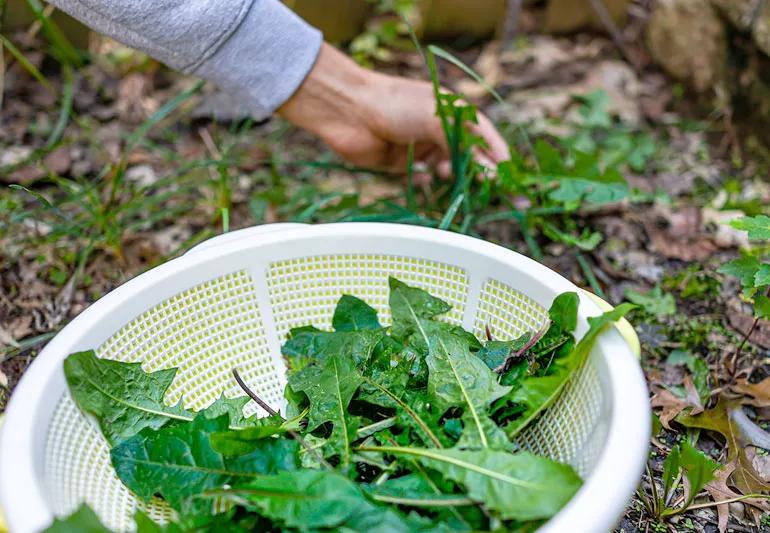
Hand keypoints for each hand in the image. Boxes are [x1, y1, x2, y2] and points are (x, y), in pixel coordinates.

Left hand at [278, 43, 509, 176]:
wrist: (348, 111)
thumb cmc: (395, 105)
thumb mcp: (436, 116)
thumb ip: (465, 142)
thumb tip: (494, 167)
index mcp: (455, 113)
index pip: (487, 141)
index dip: (500, 163)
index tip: (511, 186)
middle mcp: (441, 131)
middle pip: (470, 159)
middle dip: (479, 176)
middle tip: (487, 195)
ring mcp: (422, 148)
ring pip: (447, 172)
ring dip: (451, 178)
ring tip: (443, 174)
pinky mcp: (402, 165)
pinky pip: (422, 181)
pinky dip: (426, 184)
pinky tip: (423, 179)